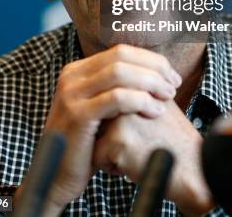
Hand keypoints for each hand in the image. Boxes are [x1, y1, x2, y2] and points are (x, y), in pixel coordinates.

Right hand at [16, 44, 181, 215]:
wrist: (58, 179)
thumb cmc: (88, 145)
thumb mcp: (100, 108)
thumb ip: (118, 88)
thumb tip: (155, 72)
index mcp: (78, 70)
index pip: (121, 51)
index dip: (150, 60)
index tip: (171, 76)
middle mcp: (71, 76)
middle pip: (122, 56)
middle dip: (153, 68)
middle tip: (173, 85)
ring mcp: (72, 94)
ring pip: (120, 73)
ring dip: (150, 82)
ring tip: (167, 97)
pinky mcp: (78, 115)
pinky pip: (117, 98)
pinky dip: (141, 100)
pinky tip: (155, 111)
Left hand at [93, 100, 214, 216]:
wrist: (194, 168)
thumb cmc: (174, 141)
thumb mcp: (158, 105)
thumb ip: (136, 95)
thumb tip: (107, 96)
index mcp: (135, 84)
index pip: (107, 106)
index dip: (122, 126)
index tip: (146, 132)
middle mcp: (127, 94)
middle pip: (100, 121)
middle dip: (114, 136)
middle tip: (145, 142)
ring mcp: (121, 115)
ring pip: (96, 139)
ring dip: (112, 150)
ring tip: (141, 151)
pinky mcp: (118, 139)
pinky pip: (98, 159)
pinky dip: (114, 168)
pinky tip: (137, 165)